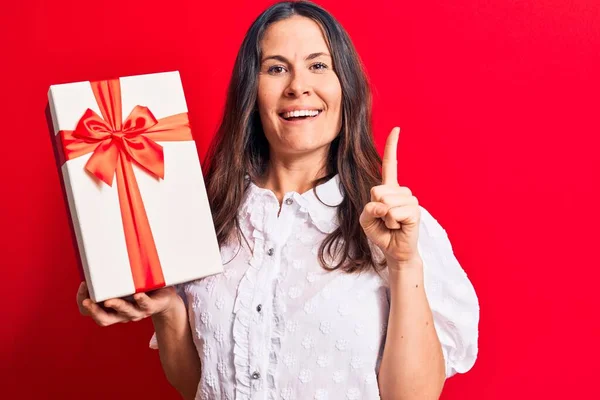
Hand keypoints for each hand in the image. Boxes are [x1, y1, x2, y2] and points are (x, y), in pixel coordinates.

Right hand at [76, 281, 180, 326]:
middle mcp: (122, 314)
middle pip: (104, 319)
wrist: (164, 299)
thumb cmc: (139, 290)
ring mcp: (137, 311)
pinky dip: (141, 300)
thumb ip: (110, 277)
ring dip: (116, 306)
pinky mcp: (151, 306)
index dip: (83, 301)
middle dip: (94, 311)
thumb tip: (95, 255)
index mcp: (110, 310)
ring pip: (125, 312)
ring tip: (109, 300)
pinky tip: (137, 295)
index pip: (90, 311)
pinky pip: (146, 305)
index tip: (83, 285)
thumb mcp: (122, 285)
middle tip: (86, 302)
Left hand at [360, 127, 421, 267]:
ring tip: (392, 224)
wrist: (395, 251)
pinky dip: (391, 223)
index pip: (390, 164)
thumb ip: (368, 208)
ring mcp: (410, 200)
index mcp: (389, 188)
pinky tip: (398, 227)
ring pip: (385, 202)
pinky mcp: (415, 211)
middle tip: (385, 220)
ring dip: (383, 218)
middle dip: (375, 209)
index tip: (397, 128)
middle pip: (377, 191)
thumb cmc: (381, 232)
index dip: (392, 146)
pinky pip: (393, 212)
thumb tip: (383, 204)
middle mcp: (401, 191)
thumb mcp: (366, 219)